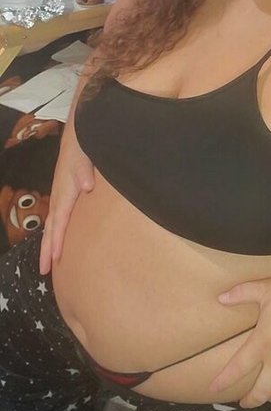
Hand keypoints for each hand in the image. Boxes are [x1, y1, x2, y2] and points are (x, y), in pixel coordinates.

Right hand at [39, 127, 94, 274]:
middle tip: (43, 271)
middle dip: (46, 250)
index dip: (57, 241)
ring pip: (51, 227)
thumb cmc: (81, 150)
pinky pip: (56, 221)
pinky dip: (54, 235)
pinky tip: (56, 243)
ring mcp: (59, 198)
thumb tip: (87, 186)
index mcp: (64, 193)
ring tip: (47, 264)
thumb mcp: (85, 158)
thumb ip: (85, 172)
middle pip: (50, 229)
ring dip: (48, 245)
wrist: (77, 139)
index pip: (59, 222)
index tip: (55, 258)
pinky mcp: (63, 197)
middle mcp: (59, 198)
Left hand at [209, 275, 270, 408]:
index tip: (212, 390)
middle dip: (250, 401)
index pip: (237, 368)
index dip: (223, 381)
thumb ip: (241, 293)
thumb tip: (220, 297)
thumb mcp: (266, 289)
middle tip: (243, 402)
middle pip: (261, 393)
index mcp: (262, 344)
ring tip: (267, 394)